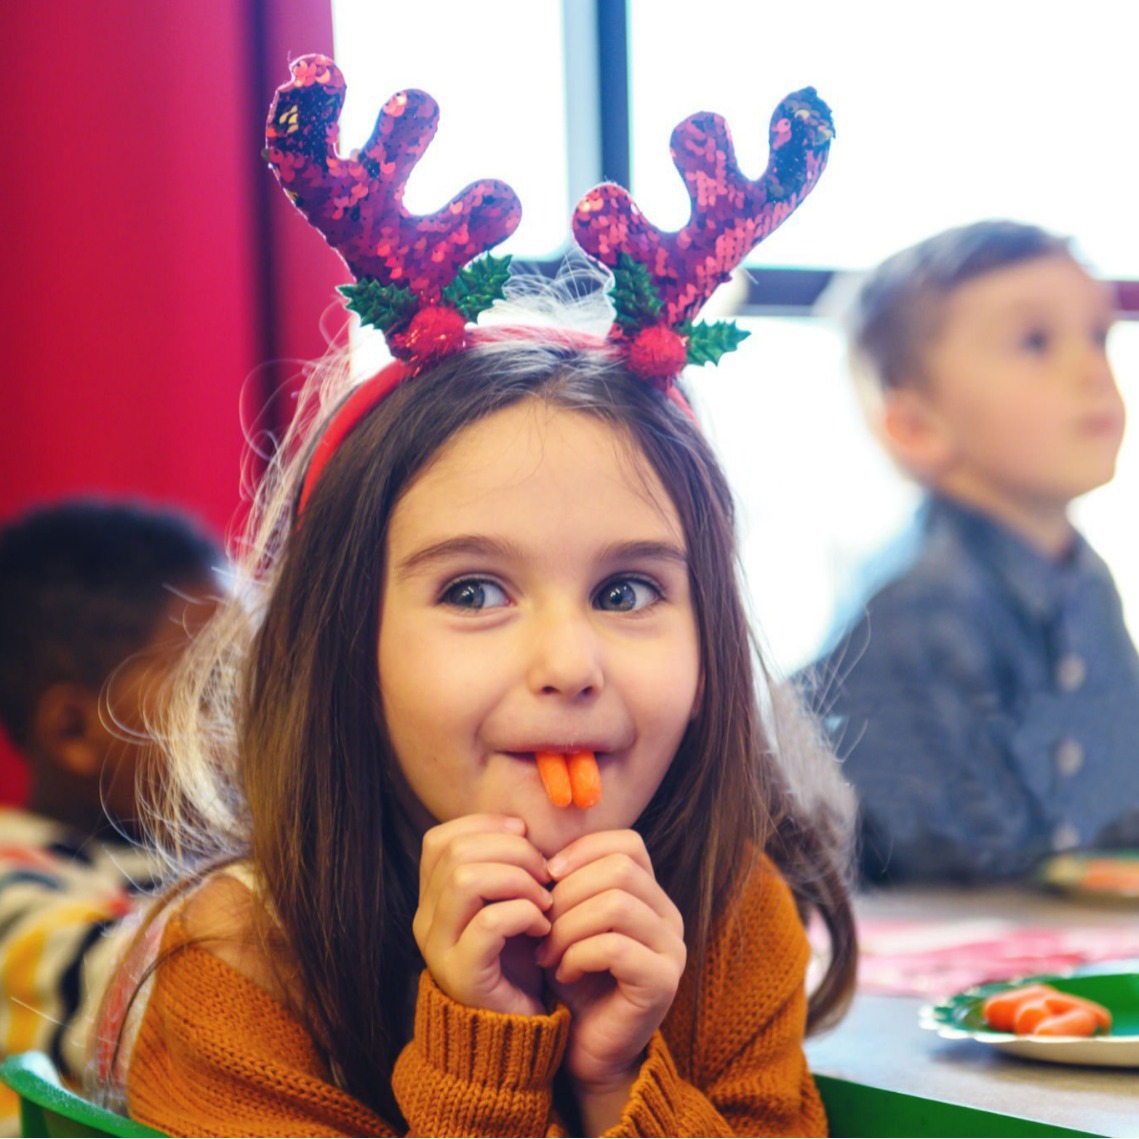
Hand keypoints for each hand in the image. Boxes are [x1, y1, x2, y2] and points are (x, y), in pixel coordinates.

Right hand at [414, 815, 552, 1015]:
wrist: (516, 1030)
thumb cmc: (517, 958)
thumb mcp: (506, 901)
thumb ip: (502, 865)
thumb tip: (520, 825)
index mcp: (431, 898)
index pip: (440, 839)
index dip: (484, 826)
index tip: (524, 836)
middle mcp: (425, 920)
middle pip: (457, 853)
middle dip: (511, 850)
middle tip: (544, 872)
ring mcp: (439, 948)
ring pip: (466, 879)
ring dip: (517, 879)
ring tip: (544, 898)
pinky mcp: (464, 974)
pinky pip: (490, 922)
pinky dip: (524, 913)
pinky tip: (543, 926)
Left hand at [538, 831, 685, 1097]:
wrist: (584, 1048)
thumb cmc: (571, 978)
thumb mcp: (565, 921)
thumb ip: (564, 884)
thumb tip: (538, 849)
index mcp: (651, 894)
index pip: (627, 843)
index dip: (583, 851)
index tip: (547, 877)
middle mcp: (670, 916)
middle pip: (619, 869)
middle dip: (567, 894)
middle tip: (540, 927)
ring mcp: (672, 949)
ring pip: (615, 903)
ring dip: (568, 926)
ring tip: (547, 953)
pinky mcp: (663, 982)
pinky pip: (614, 946)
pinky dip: (578, 955)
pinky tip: (564, 973)